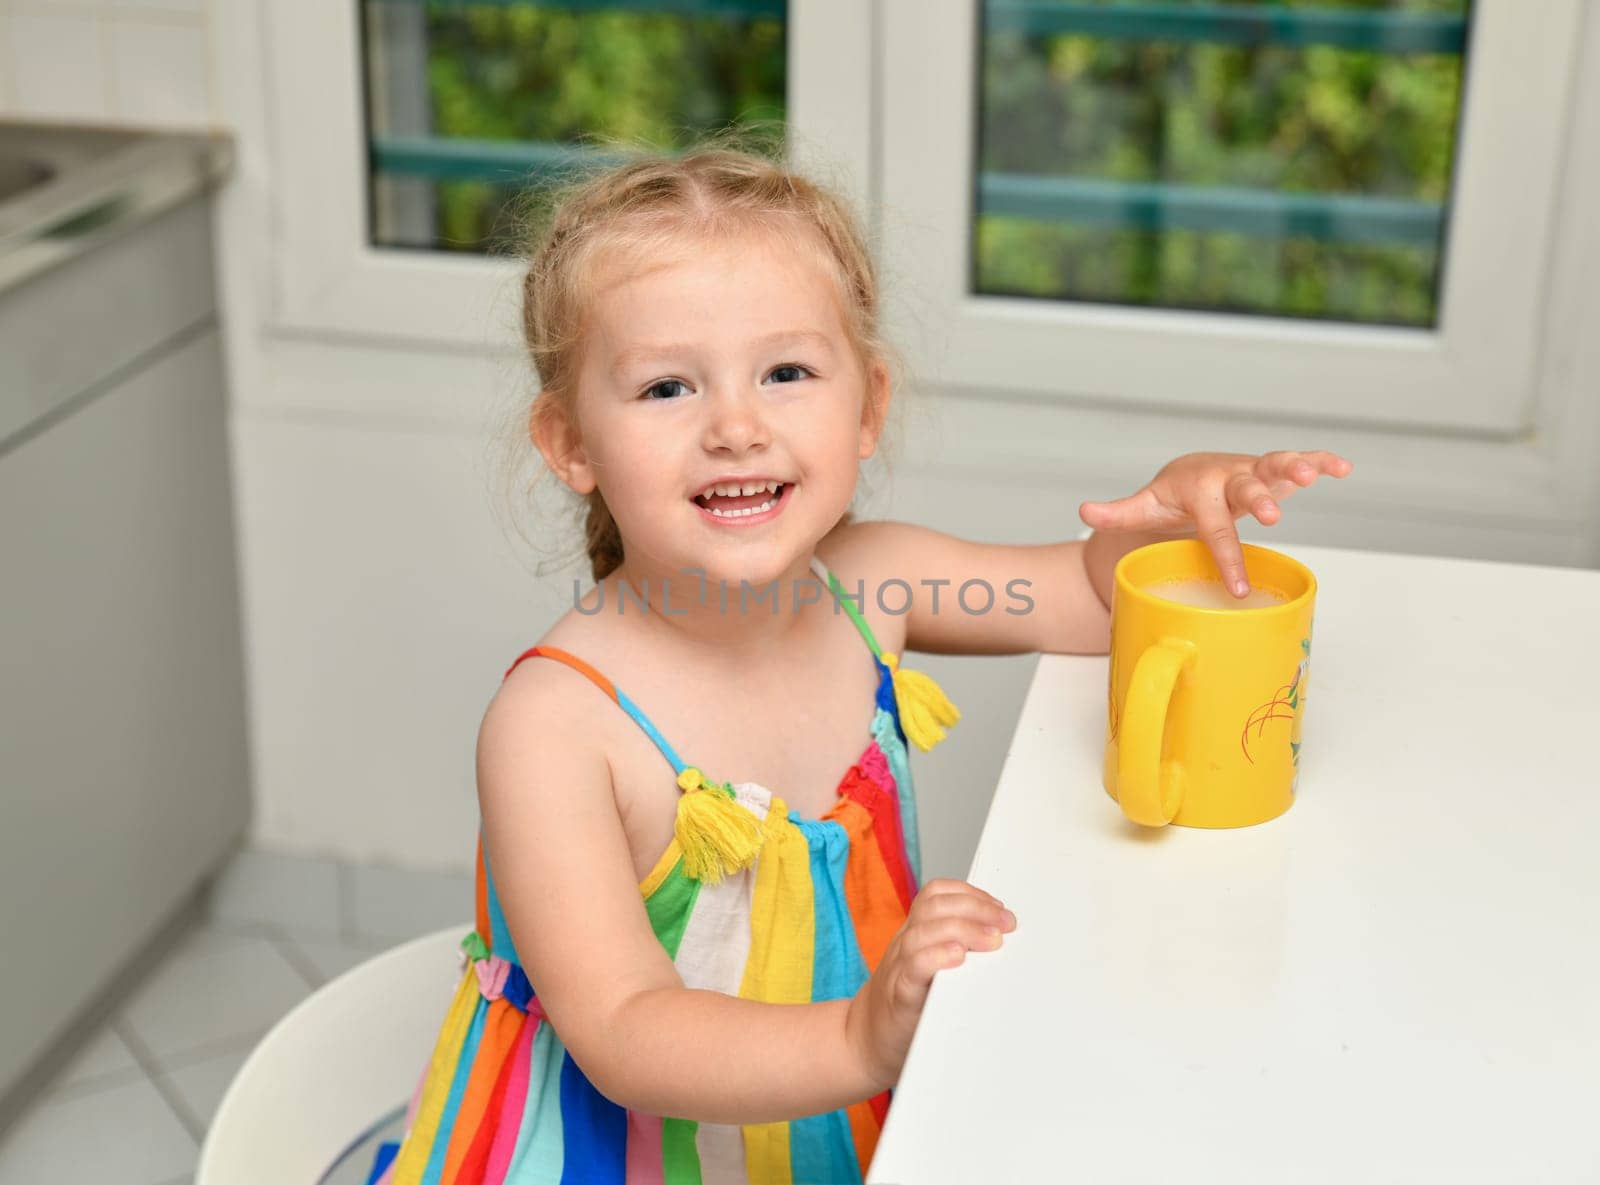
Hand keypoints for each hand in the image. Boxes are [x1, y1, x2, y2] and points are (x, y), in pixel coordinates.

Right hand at [844, 878, 1016, 1091]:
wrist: (866, 1040)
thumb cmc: (908, 1004)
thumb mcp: (929, 967)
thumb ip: (956, 949)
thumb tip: (1002, 939)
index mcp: (915, 933)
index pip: (936, 894)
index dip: (969, 893)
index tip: (1000, 908)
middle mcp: (905, 944)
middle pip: (933, 906)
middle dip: (975, 907)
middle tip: (1006, 923)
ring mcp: (899, 968)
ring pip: (923, 932)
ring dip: (963, 929)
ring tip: (992, 939)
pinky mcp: (899, 996)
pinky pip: (913, 968)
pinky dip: (936, 957)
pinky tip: (957, 957)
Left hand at [1078, 450, 1353, 597]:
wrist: (1190, 473)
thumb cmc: (1170, 498)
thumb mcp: (1144, 507)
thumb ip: (1117, 511)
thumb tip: (1084, 510)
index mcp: (1198, 488)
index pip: (1213, 527)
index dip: (1226, 557)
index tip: (1237, 587)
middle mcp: (1228, 475)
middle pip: (1246, 486)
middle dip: (1259, 500)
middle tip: (1273, 518)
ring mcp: (1253, 471)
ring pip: (1275, 464)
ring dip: (1297, 465)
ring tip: (1318, 471)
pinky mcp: (1273, 471)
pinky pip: (1300, 462)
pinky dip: (1321, 461)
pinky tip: (1343, 468)